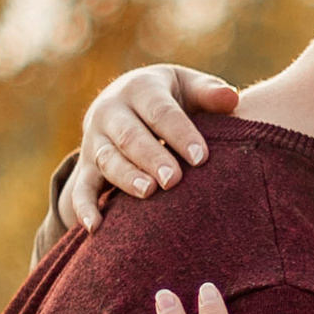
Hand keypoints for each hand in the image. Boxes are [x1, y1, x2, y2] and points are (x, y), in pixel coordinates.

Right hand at [64, 66, 240, 232]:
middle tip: (173, 180)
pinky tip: (95, 227)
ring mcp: (94, 140)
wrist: (125, 103)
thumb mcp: (187, 87)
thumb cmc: (169, 98)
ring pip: (107, 160)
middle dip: (152, 157)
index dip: (181, 134)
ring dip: (126, 177)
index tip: (201, 158)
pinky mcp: (86, 167)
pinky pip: (81, 189)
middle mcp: (111, 111)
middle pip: (130, 136)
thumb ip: (209, 93)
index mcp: (139, 88)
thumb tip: (233, 98)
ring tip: (148, 192)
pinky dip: (84, 208)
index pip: (161, 112)